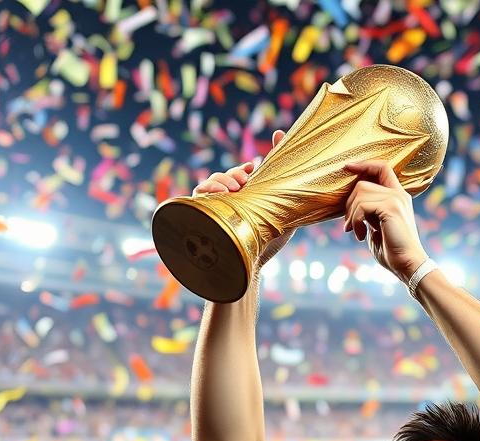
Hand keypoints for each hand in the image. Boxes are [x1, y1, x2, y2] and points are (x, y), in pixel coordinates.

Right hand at [193, 130, 293, 266]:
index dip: (242, 170)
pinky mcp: (202, 218)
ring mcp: (214, 210)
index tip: (251, 169)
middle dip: (232, 175)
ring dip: (220, 182)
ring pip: (209, 185)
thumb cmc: (269, 240)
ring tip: (233, 190)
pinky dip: (205, 192)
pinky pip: (197, 198)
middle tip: (244, 181)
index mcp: (244, 197)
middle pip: (223, 177)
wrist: (253, 268)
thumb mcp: (282, 205)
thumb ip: (282, 173)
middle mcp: (227, 202)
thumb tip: (280, 134)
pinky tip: (216, 194)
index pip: (239, 175)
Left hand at [342, 161, 428, 282]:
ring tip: (355, 232)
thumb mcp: (377, 227)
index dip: (363, 164)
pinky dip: (356, 221)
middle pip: (363, 183)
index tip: (347, 167)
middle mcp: (398, 194)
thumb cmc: (392, 251)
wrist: (407, 265)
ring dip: (351, 215)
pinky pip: (362, 206)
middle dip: (349, 204)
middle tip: (349, 225)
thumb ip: (368, 213)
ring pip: (360, 193)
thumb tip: (351, 205)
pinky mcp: (391, 208)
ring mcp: (396, 199)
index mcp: (397, 196)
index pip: (382, 167)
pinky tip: (360, 236)